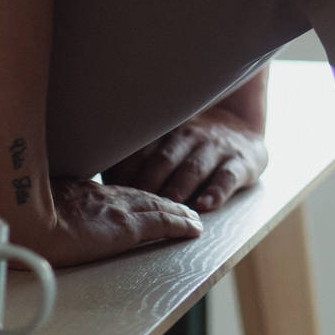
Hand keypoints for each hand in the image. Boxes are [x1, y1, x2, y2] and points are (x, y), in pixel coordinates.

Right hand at [11, 175, 203, 268]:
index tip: (138, 199)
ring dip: (176, 209)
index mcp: (75, 191)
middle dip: (159, 199)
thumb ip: (32, 206)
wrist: (20, 220)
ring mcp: (115, 209)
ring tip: (192, 215)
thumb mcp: (22, 205)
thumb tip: (19, 214)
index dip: (128, 196)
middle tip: (179, 204)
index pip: (110, 193)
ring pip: (156, 206)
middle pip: (138, 195)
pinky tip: (195, 229)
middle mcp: (100, 196)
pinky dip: (181, 224)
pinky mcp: (126, 226)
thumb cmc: (13, 216)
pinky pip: (162, 223)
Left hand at [103, 102, 268, 211]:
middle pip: (163, 160)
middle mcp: (188, 137)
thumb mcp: (164, 141)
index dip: (123, 171)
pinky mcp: (240, 163)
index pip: (139, 151)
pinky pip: (227, 177)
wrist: (242, 129)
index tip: (107, 192)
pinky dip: (217, 192)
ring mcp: (215, 149)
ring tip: (168, 205)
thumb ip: (134, 158)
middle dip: (147, 181)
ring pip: (193, 168)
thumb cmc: (189, 146)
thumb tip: (92, 184)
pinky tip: (206, 206)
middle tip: (132, 205)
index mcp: (163, 133)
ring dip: (179, 186)